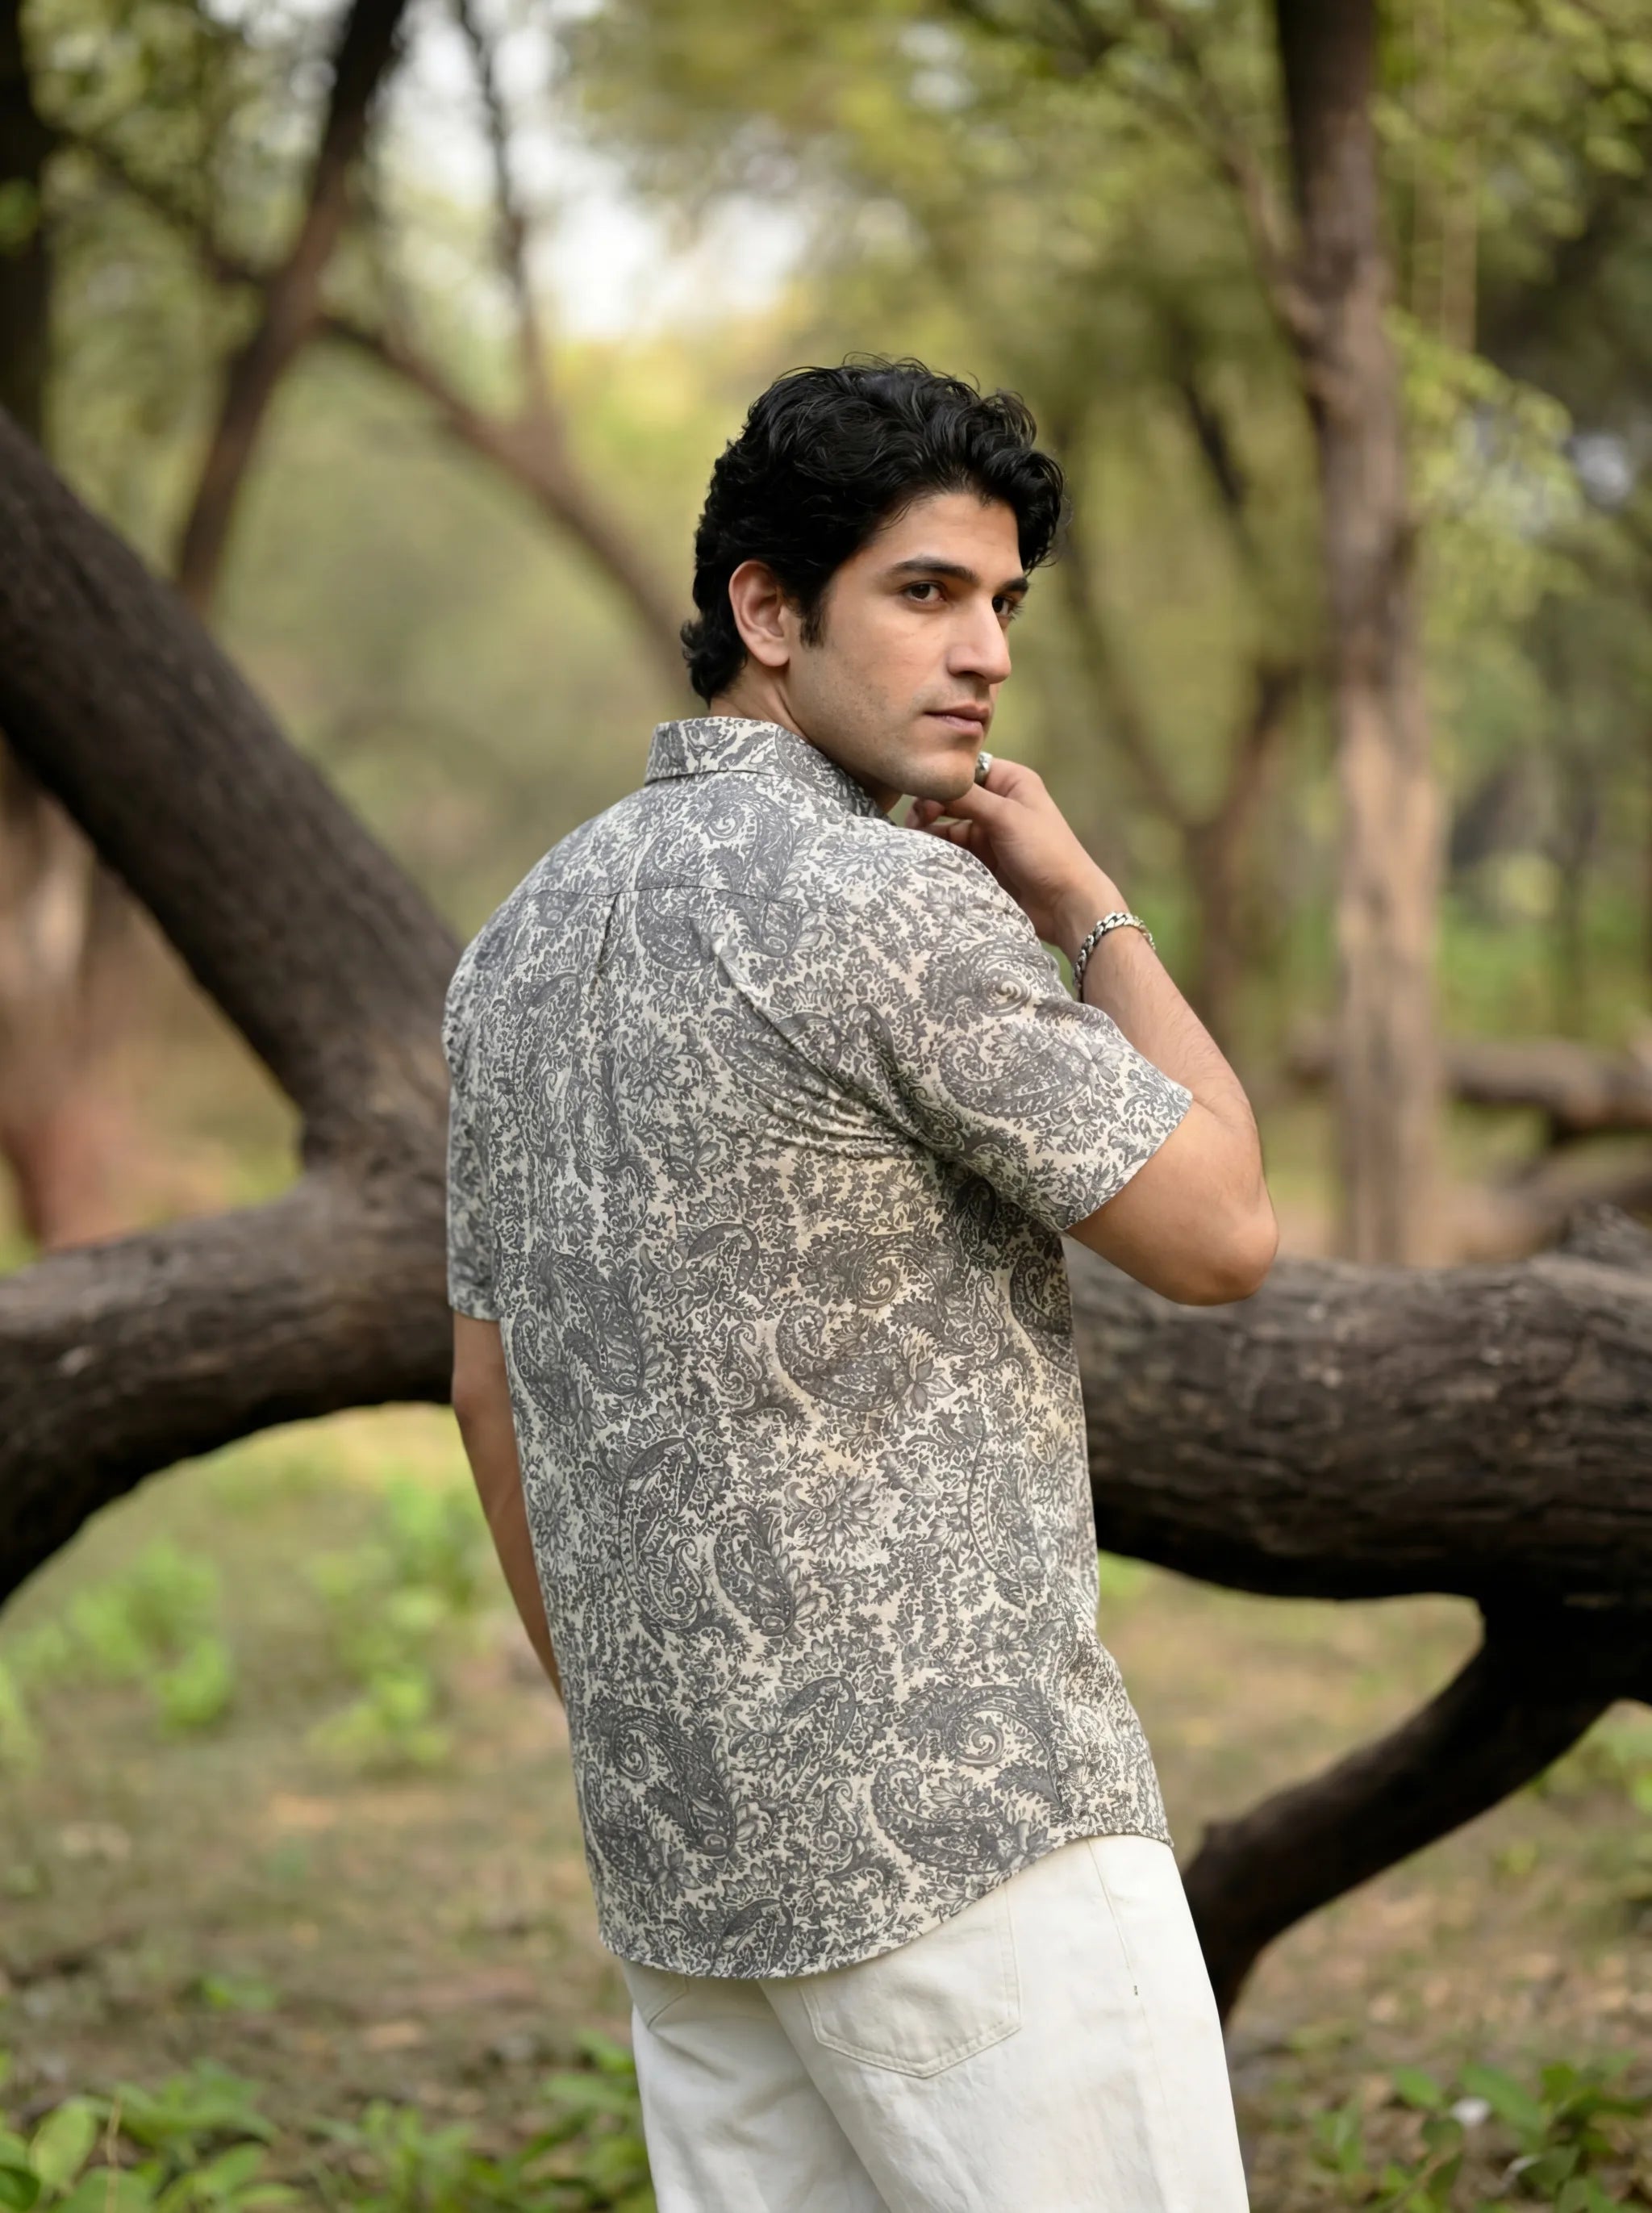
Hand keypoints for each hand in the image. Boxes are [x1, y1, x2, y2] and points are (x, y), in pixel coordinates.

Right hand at [901, 755, 1124, 955]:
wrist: (1064, 903)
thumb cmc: (1043, 851)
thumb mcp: (1005, 816)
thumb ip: (966, 797)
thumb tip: (929, 781)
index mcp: (1011, 782)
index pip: (967, 768)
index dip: (943, 778)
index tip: (922, 793)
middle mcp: (999, 802)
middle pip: (954, 796)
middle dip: (931, 805)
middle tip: (912, 822)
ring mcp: (990, 832)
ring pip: (950, 824)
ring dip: (931, 829)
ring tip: (912, 839)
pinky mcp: (984, 859)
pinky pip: (955, 849)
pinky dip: (940, 850)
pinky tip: (923, 853)